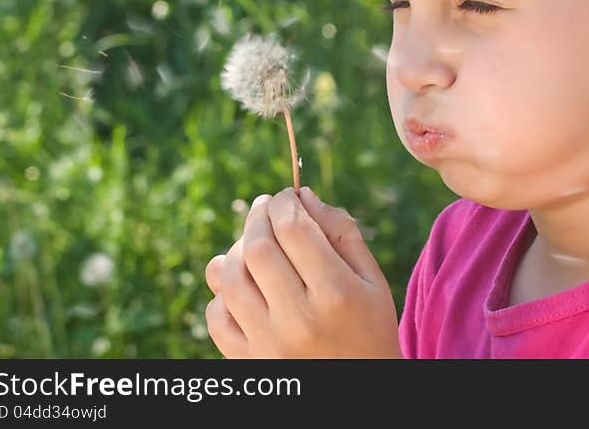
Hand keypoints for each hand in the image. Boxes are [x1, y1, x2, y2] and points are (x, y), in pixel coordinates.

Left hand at [204, 186, 401, 358]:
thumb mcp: (372, 280)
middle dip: (258, 217)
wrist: (360, 392)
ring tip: (253, 243)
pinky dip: (223, 292)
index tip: (286, 195)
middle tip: (264, 208)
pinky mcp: (247, 362)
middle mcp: (299, 319)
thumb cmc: (370, 327)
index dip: (284, 201)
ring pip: (230, 278)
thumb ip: (342, 233)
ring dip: (237, 250)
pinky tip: (243, 285)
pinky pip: (216, 316)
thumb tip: (303, 197)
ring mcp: (268, 344)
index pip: (293, 228)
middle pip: (258, 248)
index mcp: (336, 293)